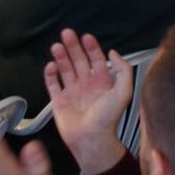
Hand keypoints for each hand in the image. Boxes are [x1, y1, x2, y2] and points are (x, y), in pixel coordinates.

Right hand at [44, 29, 130, 174]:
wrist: (92, 140)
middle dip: (73, 46)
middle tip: (67, 34)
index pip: (96, 59)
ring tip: (57, 46)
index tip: (86, 37)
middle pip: (78, 60)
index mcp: (102, 82)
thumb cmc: (108, 119)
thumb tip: (114, 52)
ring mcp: (72, 92)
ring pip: (65, 69)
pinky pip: (53, 84)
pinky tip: (51, 65)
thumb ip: (123, 70)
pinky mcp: (59, 101)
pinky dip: (50, 74)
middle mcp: (86, 85)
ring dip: (61, 57)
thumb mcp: (124, 92)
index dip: (91, 47)